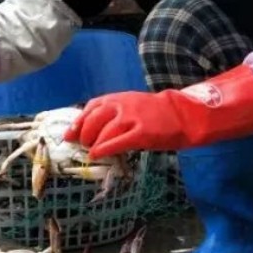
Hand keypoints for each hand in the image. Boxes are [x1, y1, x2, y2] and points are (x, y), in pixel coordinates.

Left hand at [66, 65, 252, 158]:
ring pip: (102, 133)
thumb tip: (91, 129)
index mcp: (119, 98)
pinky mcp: (141, 133)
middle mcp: (122, 106)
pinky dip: (102, 150)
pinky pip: (115, 143)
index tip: (69, 134)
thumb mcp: (132, 105)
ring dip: (93, 144)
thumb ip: (113, 113)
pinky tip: (97, 155)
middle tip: (83, 145)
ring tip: (92, 152)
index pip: (91, 107)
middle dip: (84, 135)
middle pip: (93, 121)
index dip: (78, 122)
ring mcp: (132, 119)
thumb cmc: (156, 113)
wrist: (184, 114)